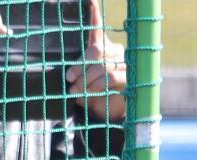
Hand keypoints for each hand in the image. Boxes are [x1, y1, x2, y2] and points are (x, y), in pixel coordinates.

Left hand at [63, 0, 126, 120]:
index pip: (96, 26)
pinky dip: (97, 86)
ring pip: (103, 66)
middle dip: (80, 66)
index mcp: (100, 45)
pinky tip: (88, 94)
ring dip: (86, 79)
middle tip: (69, 78)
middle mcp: (114, 50)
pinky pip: (111, 77)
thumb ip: (75, 70)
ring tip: (75, 90)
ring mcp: (123, 62)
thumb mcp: (78, 78)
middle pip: (97, 50)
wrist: (104, 110)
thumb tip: (67, 74)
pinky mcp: (129, 77)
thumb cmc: (89, 89)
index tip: (89, 0)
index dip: (93, 12)